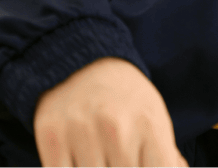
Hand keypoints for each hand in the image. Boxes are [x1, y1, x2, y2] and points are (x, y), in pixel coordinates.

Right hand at [33, 56, 188, 167]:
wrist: (83, 61)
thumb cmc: (125, 99)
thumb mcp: (154, 118)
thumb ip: (166, 155)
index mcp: (149, 123)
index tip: (140, 163)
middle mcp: (117, 127)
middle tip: (116, 158)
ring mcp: (82, 133)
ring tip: (100, 156)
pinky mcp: (51, 138)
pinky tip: (78, 160)